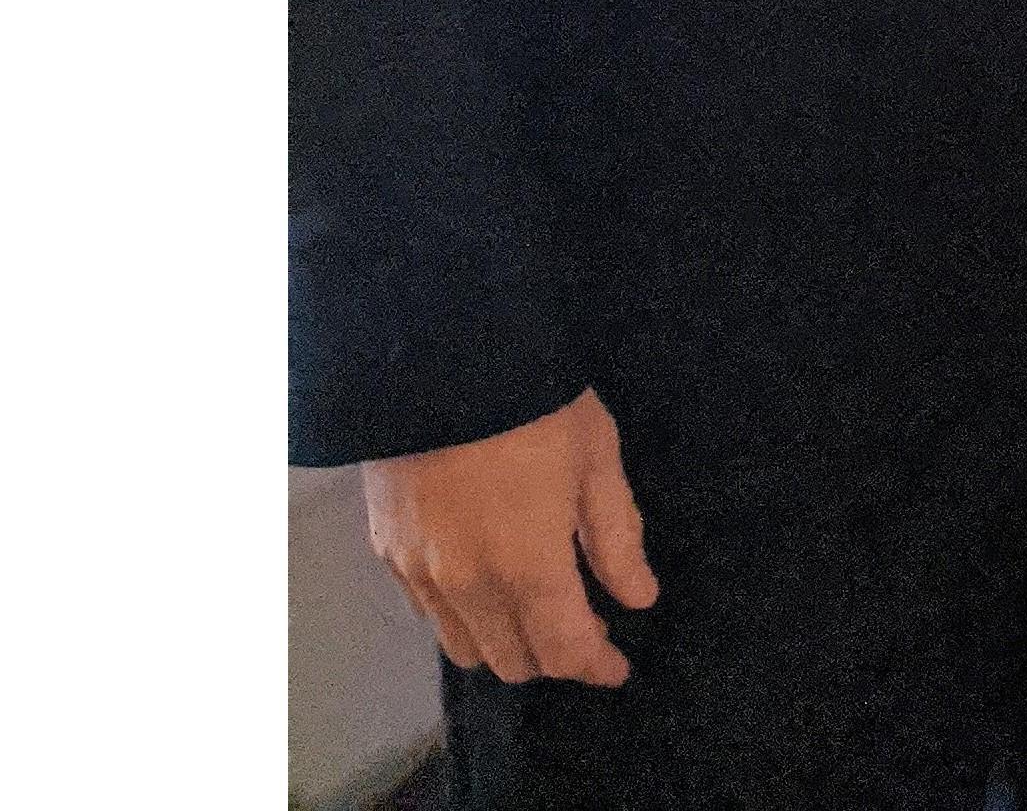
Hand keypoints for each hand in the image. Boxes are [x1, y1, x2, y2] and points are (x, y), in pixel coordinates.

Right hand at [361, 388, 655, 684]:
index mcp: (527, 568)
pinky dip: (464, 617)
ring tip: (538, 609)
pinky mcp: (388, 553)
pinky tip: (487, 584)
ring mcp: (420, 574)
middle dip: (555, 657)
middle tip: (586, 625)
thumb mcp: (596, 456)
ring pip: (465, 647)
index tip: (617, 667)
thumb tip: (638, 597)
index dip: (595, 666)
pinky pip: (430, 614)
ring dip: (506, 644)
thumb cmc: (534, 401)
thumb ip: (616, 535)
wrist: (439, 358)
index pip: (564, 650)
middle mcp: (468, 588)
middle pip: (513, 661)